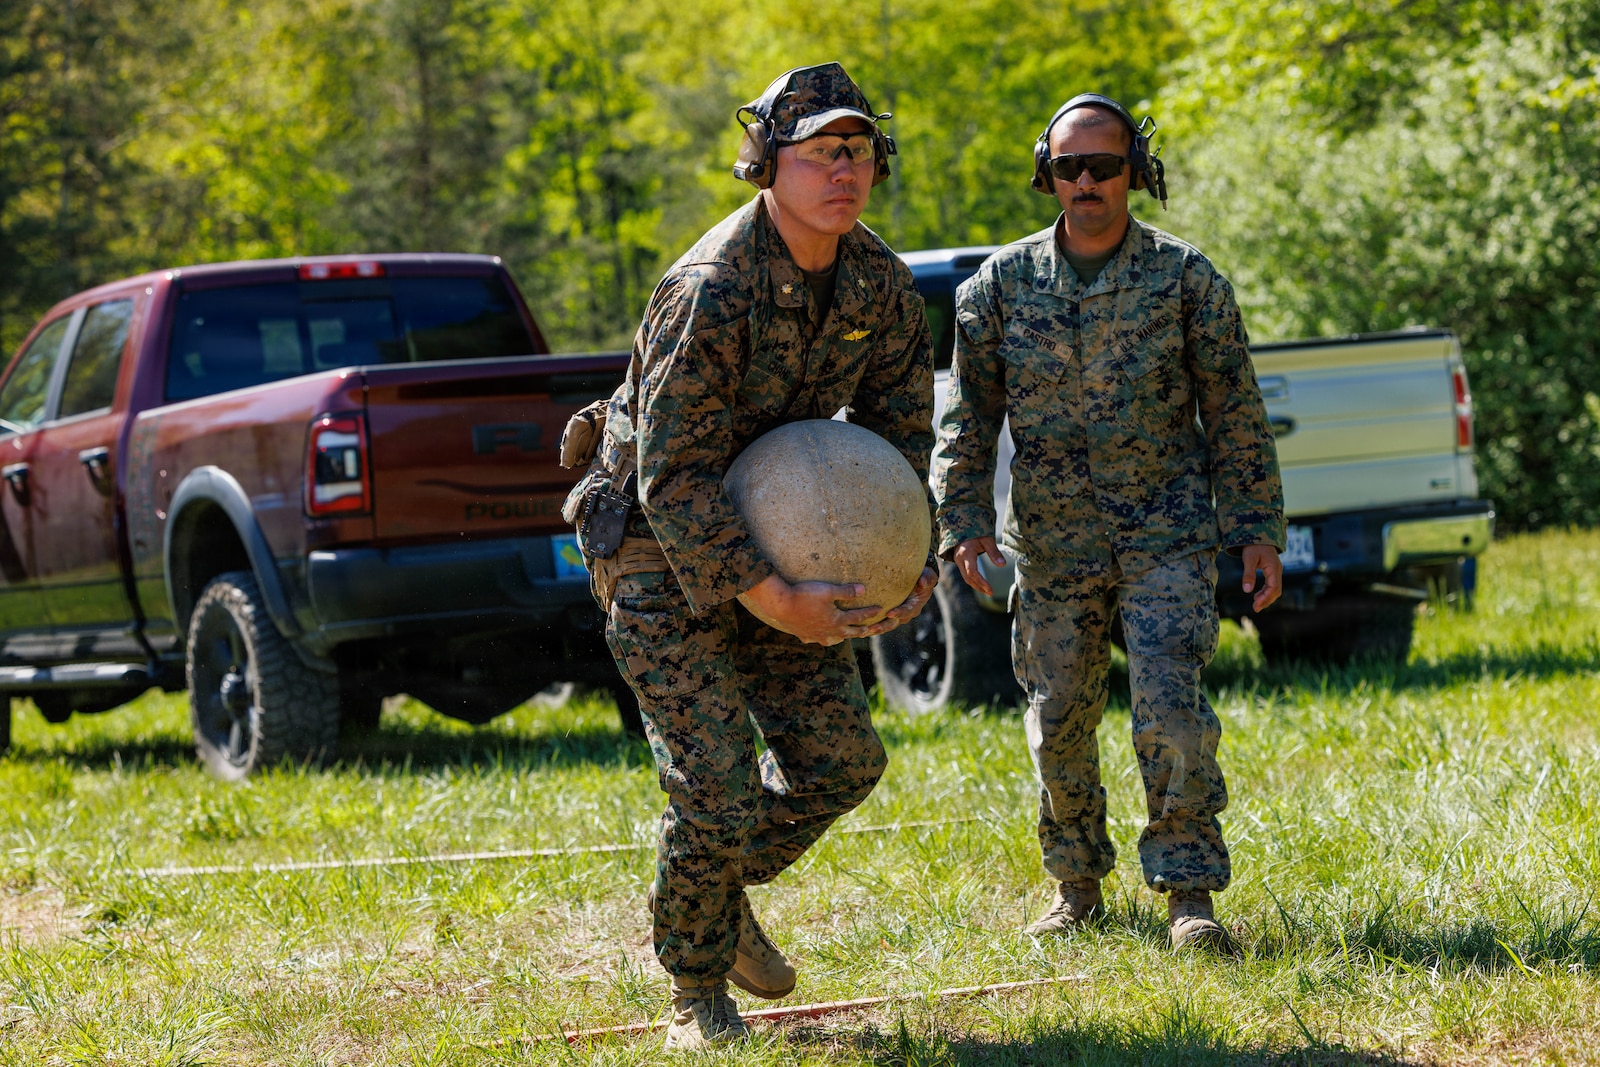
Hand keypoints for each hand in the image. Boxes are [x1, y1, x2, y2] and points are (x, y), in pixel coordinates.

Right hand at [737, 574, 886, 645]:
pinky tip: (818, 636)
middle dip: (860, 630)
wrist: (779, 604)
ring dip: (841, 637)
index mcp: (836, 621)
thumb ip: (846, 591)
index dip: (870, 613)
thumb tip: (864, 589)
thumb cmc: (804, 594)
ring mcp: (815, 635)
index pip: (858, 617)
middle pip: (848, 632)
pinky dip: (820, 637)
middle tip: (869, 630)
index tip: (880, 609)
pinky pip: (815, 639)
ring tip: (844, 636)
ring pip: (832, 639)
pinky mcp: (803, 635)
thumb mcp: (828, 590)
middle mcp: (828, 631)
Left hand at [866, 567, 938, 635]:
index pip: (906, 611)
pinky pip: (878, 622)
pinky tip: (857, 628)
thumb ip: (927, 579)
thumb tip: (922, 581)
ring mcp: (895, 617)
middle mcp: (904, 615)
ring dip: (874, 629)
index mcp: (914, 607)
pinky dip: (869, 626)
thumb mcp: (928, 576)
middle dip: (882, 626)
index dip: (899, 613)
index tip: (890, 613)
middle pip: (893, 623)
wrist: (918, 581)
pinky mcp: (887, 615)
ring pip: (884, 626)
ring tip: (862, 632)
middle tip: (872, 628)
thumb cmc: (923, 577)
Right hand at [953, 537, 1005, 597]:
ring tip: (988, 592)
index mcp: (966, 553)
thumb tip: (1002, 565)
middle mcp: (959, 559)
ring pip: (966, 577)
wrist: (963, 525)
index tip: (991, 590)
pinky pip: (965, 574)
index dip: (981, 583)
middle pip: (968, 578)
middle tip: (991, 593)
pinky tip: (982, 584)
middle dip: (980, 587)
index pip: (972, 572)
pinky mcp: (959, 562)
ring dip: (977, 586)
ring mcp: (957, 561)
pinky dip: (973, 581)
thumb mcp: (987, 539)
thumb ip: (994, 552)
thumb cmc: (976, 532)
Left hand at [1241, 543, 1282, 611]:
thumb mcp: (1249, 559)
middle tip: (1255, 608)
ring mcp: (1276, 571)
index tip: (1255, 605)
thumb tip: (1246, 590)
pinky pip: (1272, 585)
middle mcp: (1277, 571)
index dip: (1266, 598)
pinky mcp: (1272, 571)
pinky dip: (1265, 592)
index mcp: (1274, 568)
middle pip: (1276, 590)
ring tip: (1255, 604)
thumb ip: (1248, 574)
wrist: (1258, 535)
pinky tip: (1257, 596)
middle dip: (1267, 600)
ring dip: (1266, 597)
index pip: (1273, 587)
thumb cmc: (1253, 546)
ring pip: (1275, 589)